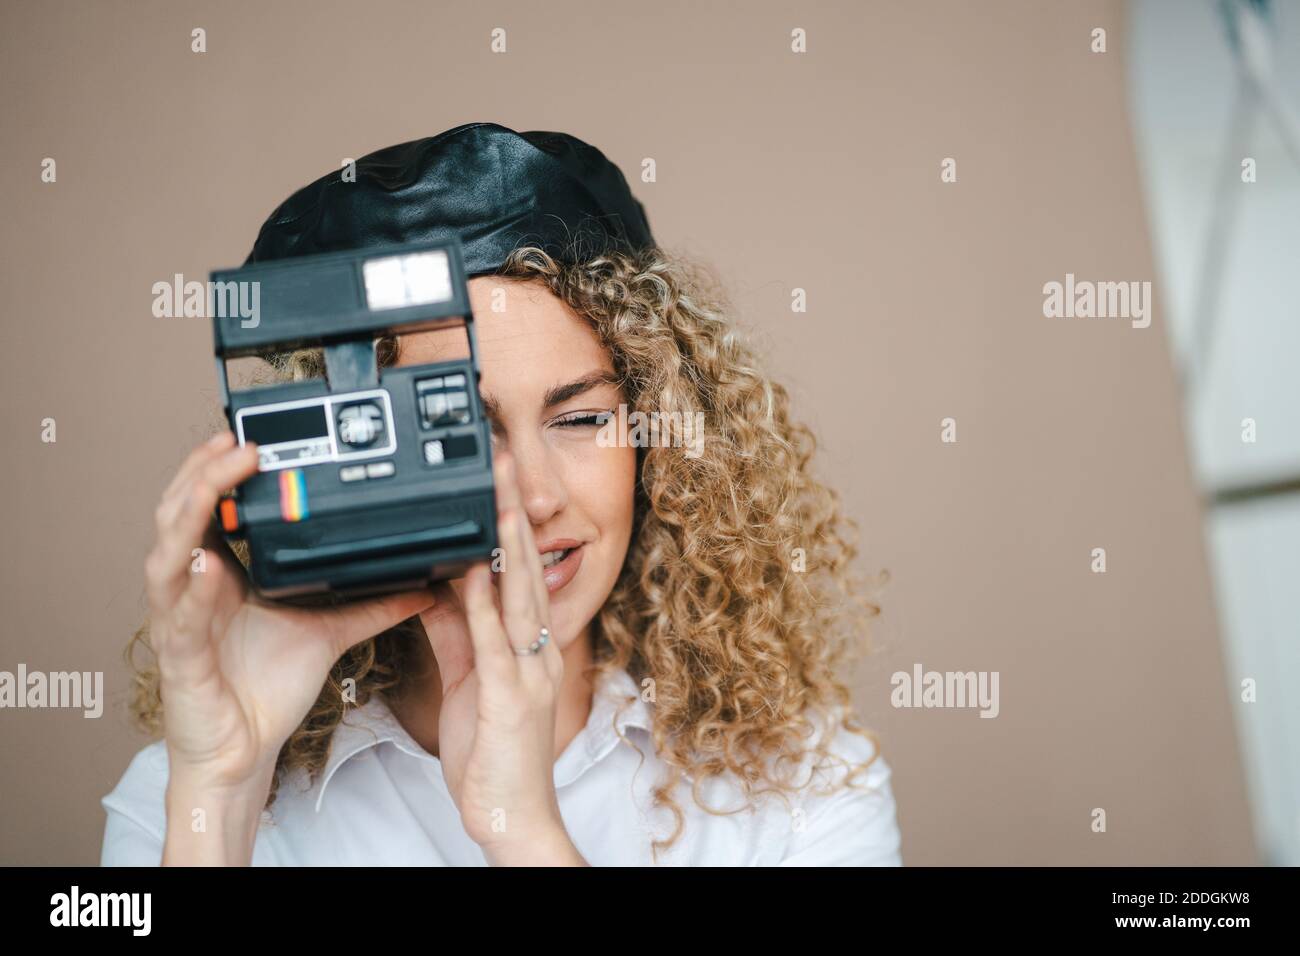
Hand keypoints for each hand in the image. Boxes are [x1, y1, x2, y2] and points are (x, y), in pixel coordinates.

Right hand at [145, 432, 435, 840]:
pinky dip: (193, 589)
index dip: (219, 470)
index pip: (209, 507)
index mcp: (221, 573)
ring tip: (217, 477)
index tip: (251, 436)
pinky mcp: (181, 659)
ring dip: (189, 511)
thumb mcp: (332, 631)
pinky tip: (209, 565)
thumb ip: (376, 603)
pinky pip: (182, 618)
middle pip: (178, 514)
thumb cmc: (269, 688)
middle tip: (235, 440)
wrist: (245, 751)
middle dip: (201, 472)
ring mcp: (180, 620)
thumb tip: (426, 583)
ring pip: (166, 554)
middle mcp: (192, 588)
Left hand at [417, 451, 582, 863]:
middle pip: (526, 567)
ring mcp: (529, 670)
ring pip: (518, 595)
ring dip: (508, 544)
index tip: (494, 478)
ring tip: (496, 496)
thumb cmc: (494, 752)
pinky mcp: (511, 697)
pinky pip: (495, 642)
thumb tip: (436, 585)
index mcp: (528, 643)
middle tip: (501, 462)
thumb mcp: (471, 680)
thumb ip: (457, 631)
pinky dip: (482, 604)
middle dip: (513, 512)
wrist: (513, 815)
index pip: (520, 570)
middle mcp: (536, 648)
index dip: (509, 522)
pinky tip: (472, 572)